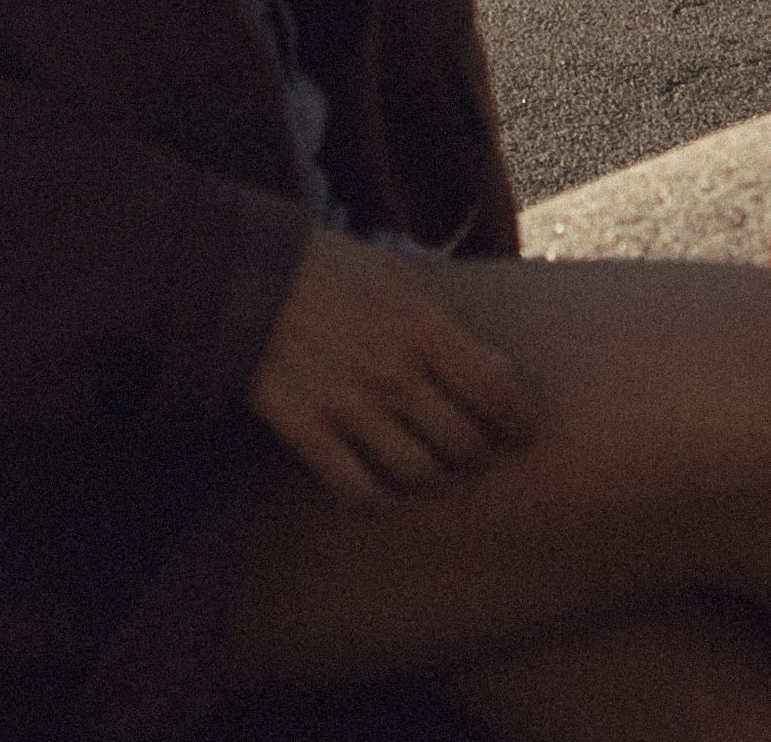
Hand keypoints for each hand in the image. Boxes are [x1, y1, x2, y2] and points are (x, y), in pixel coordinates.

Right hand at [244, 225, 533, 502]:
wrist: (251, 273)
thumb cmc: (337, 273)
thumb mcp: (402, 280)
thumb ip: (452, 329)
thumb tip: (502, 375)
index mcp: (422, 326)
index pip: (498, 398)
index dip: (519, 425)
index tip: (517, 433)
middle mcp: (391, 370)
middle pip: (465, 448)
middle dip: (477, 457)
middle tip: (471, 453)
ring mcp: (347, 404)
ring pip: (421, 477)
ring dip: (434, 480)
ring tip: (432, 469)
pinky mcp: (307, 430)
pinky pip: (362, 493)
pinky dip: (383, 499)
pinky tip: (385, 483)